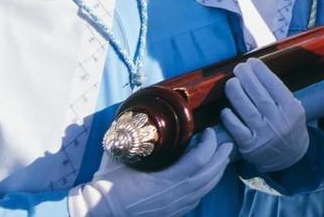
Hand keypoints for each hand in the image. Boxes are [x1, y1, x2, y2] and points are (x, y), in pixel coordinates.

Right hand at [68, 131, 233, 216]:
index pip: (199, 159)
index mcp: (165, 179)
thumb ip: (130, 137)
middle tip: (227, 142)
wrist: (97, 212)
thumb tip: (134, 116)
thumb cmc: (106, 184)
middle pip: (209, 174)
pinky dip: (206, 186)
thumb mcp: (118, 157)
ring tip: (223, 158)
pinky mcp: (172, 214)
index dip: (209, 144)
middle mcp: (174, 195)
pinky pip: (196, 199)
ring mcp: (174, 207)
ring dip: (217, 171)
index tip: (208, 131)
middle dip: (221, 157)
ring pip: (206, 188)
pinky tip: (207, 178)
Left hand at [219, 59, 309, 173]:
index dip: (262, 72)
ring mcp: (263, 134)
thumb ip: (281, 94)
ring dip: (237, 94)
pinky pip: (237, 129)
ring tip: (231, 82)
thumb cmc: (289, 126)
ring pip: (247, 110)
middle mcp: (278, 121)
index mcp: (292, 109)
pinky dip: (230, 118)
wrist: (289, 156)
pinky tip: (225, 109)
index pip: (275, 86)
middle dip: (247, 79)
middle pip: (260, 96)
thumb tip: (259, 73)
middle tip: (239, 68)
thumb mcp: (295, 109)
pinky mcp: (250, 146)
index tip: (252, 62)